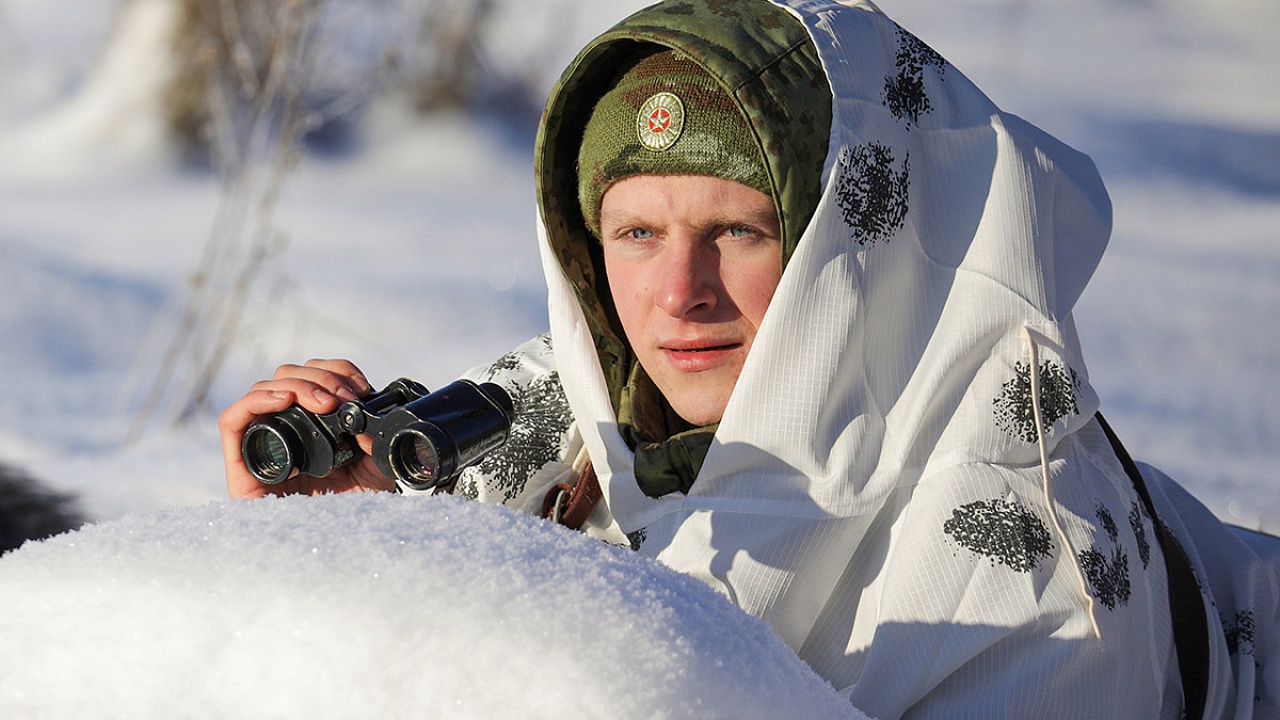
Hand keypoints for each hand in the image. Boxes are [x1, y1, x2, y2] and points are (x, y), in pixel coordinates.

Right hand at [219, 359, 396, 498]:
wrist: (339, 549)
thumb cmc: (355, 510)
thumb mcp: (375, 466)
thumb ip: (370, 437)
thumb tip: (362, 411)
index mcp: (315, 423)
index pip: (314, 378)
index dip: (335, 371)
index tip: (360, 386)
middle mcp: (286, 428)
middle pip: (288, 378)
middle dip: (319, 378)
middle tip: (344, 398)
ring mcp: (261, 444)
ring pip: (264, 391)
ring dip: (297, 387)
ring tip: (325, 403)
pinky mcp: (239, 465)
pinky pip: (232, 421)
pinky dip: (256, 401)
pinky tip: (284, 401)